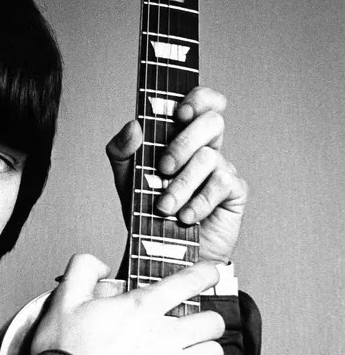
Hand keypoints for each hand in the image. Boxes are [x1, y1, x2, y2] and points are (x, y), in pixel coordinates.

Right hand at [31, 254, 234, 354]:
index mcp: (142, 308)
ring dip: (209, 349)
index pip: (189, 281)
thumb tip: (102, 265)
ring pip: (216, 351)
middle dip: (207, 319)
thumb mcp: (64, 300)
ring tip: (199, 351)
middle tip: (197, 323)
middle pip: (211, 320)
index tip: (209, 274)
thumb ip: (83, 270)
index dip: (205, 274)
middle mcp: (165, 335)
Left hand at [107, 87, 247, 263]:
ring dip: (181, 184)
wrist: (162, 256)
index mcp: (182, 137)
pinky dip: (199, 201)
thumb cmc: (147, 212)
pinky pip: (222, 183)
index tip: (180, 112)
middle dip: (182, 144)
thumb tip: (134, 125)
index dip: (199, 98)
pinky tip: (185, 217)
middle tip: (162, 168)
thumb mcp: (125, 180)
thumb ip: (120, 151)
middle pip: (211, 121)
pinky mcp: (234, 193)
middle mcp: (205, 148)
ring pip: (209, 157)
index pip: (201, 102)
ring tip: (164, 207)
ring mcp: (222, 169)